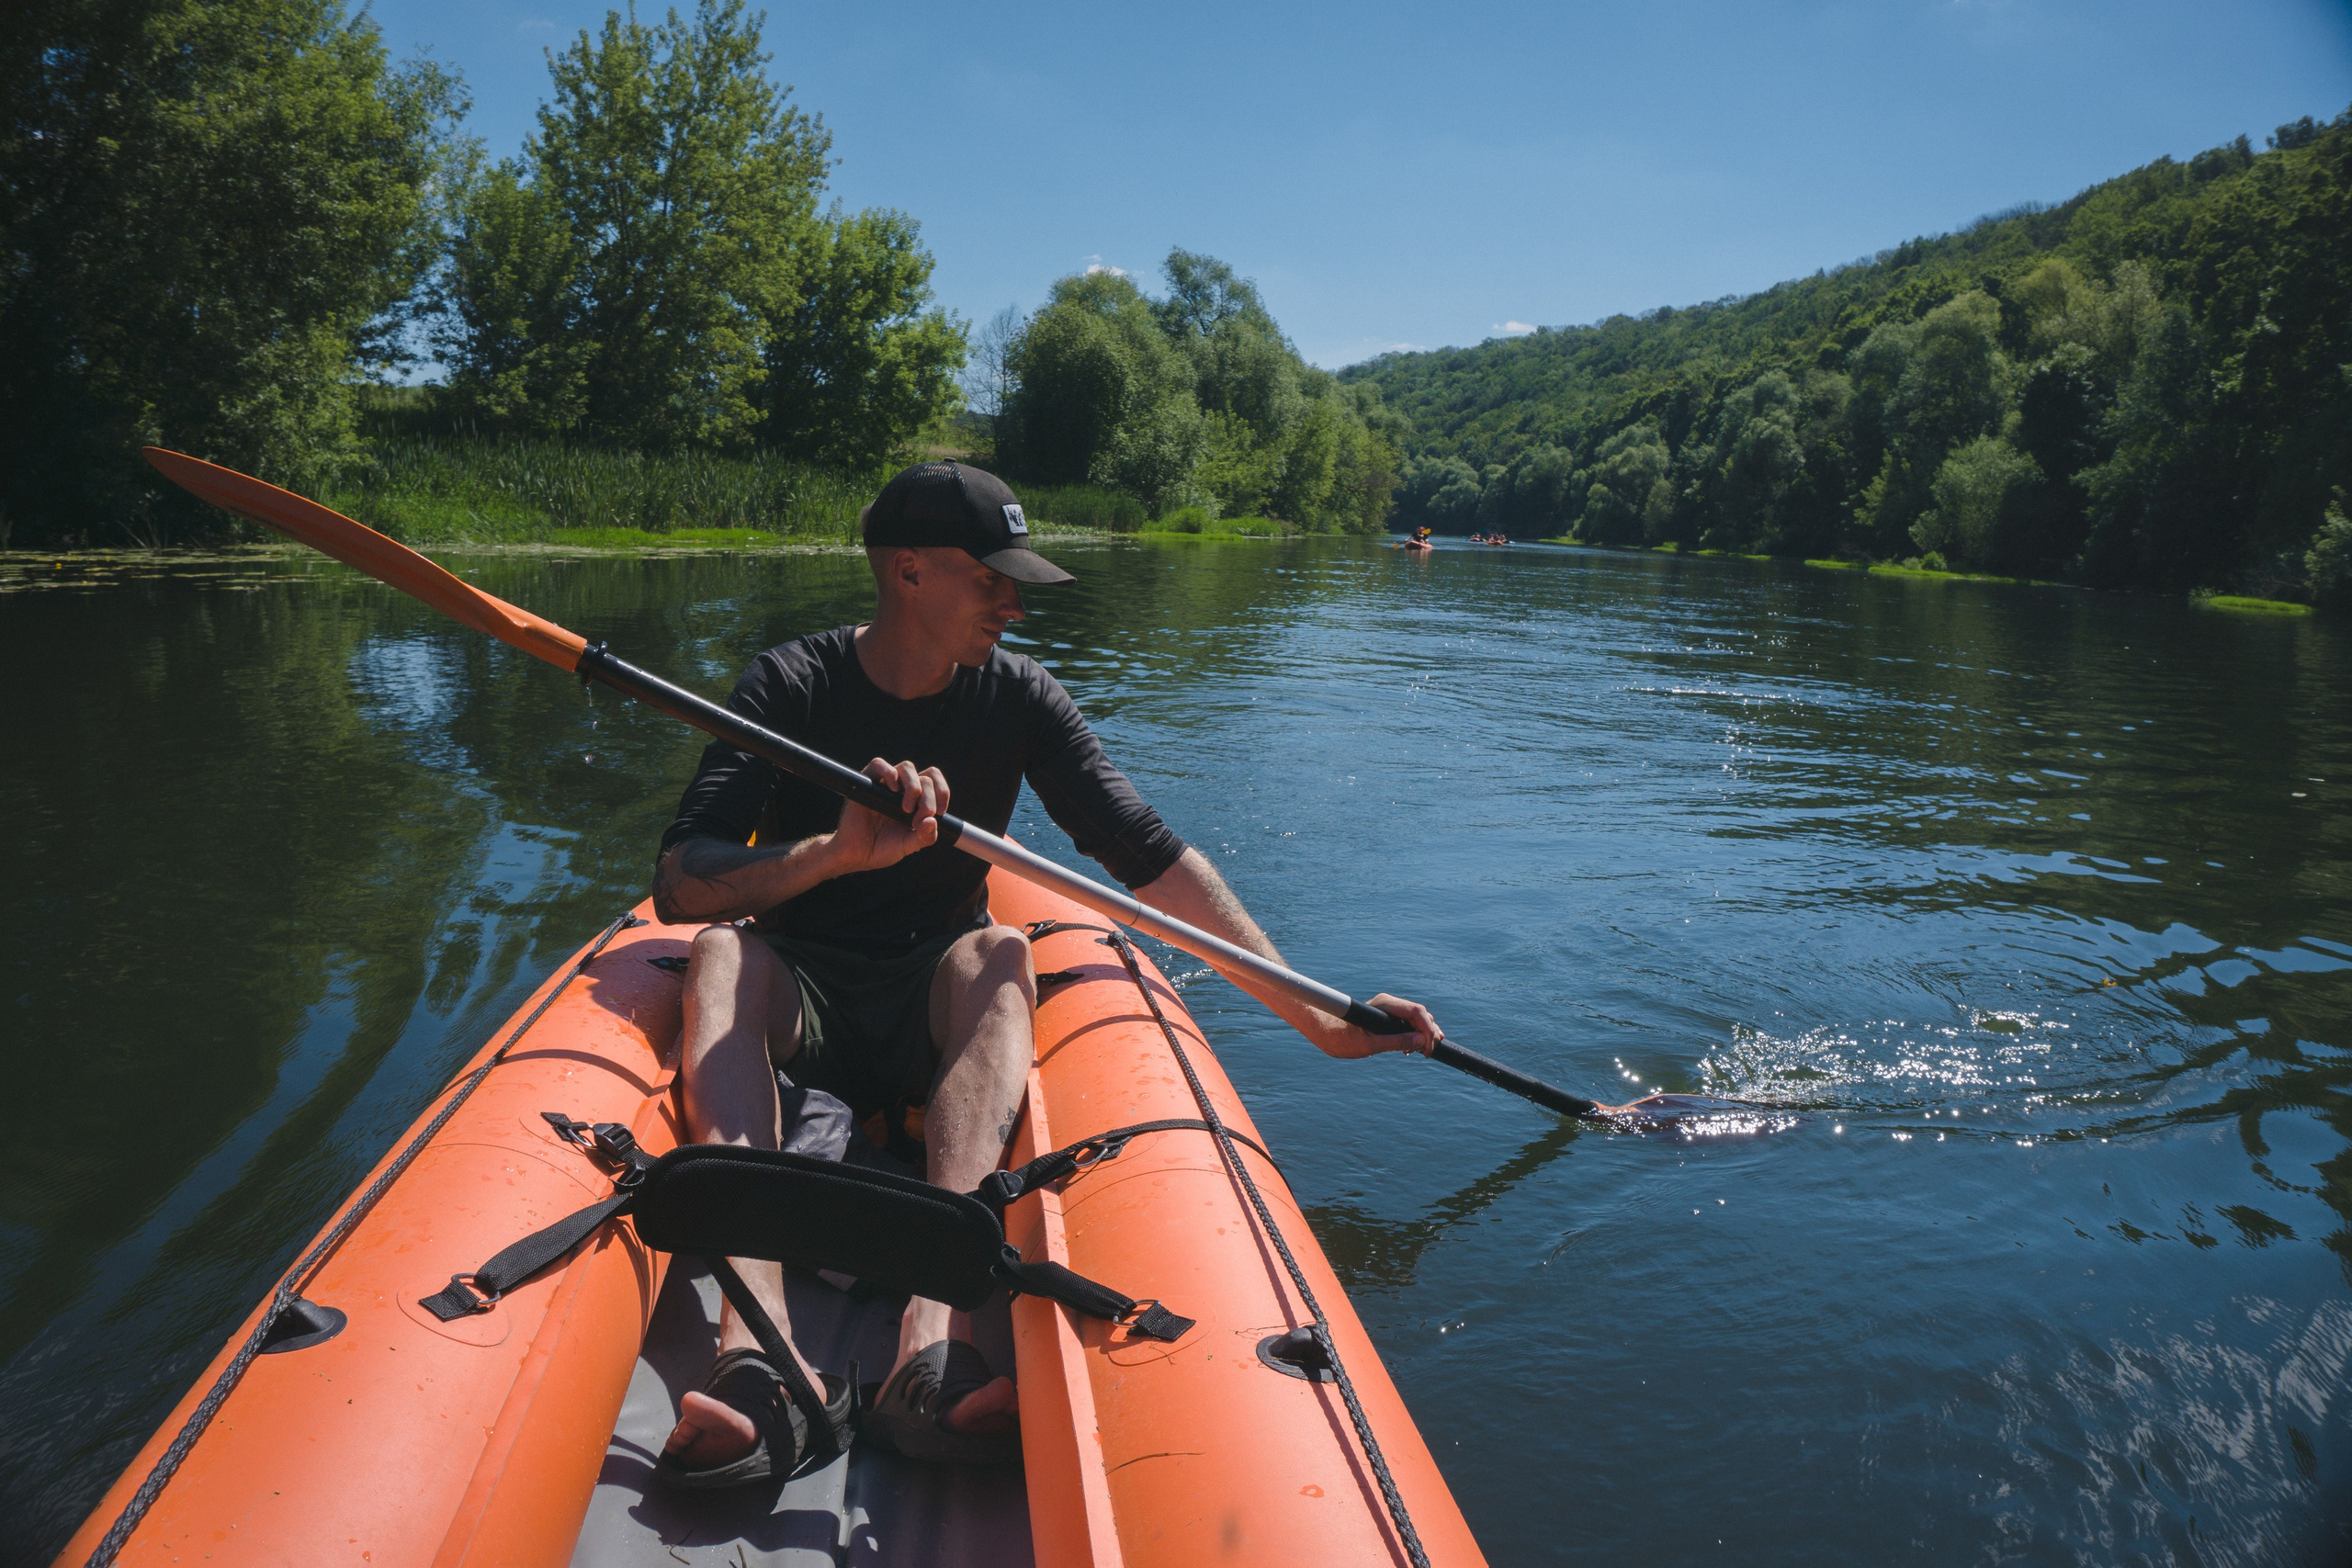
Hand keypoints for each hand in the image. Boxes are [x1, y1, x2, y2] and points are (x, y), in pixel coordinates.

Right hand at [826, 758, 949, 872]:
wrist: (856, 855)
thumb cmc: (883, 848)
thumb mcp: (909, 845)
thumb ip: (925, 836)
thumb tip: (932, 821)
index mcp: (917, 799)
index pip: (935, 782)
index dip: (942, 793)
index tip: (939, 813)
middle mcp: (903, 788)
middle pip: (925, 777)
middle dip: (928, 799)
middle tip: (917, 820)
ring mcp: (885, 784)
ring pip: (907, 767)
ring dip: (913, 787)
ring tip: (906, 809)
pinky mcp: (867, 782)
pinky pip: (879, 765)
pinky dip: (889, 773)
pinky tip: (893, 790)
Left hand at [1323, 993, 1441, 1059]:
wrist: (1325, 1033)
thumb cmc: (1342, 1038)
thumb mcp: (1369, 1045)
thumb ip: (1396, 1042)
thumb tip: (1421, 1041)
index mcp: (1385, 1005)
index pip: (1417, 1012)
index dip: (1428, 1029)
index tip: (1428, 1048)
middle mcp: (1389, 1003)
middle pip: (1421, 1014)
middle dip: (1429, 1033)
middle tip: (1427, 1053)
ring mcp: (1389, 1009)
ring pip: (1417, 1019)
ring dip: (1423, 1034)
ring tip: (1421, 1052)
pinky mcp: (1387, 1017)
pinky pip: (1409, 1023)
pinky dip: (1416, 1034)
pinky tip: (1416, 1047)